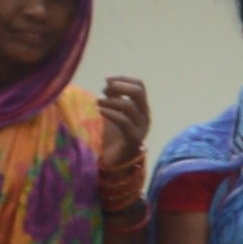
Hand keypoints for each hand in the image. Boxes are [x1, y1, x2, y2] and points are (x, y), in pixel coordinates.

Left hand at [94, 77, 157, 201]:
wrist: (116, 164)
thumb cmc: (112, 138)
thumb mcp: (113, 113)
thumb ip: (113, 99)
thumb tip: (108, 84)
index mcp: (142, 109)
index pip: (140, 86)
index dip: (123, 79)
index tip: (106, 79)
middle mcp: (145, 116)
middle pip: (138, 92)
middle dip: (120, 86)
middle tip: (104, 88)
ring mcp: (141, 128)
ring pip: (129, 105)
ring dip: (110, 101)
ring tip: (97, 102)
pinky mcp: (133, 139)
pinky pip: (123, 122)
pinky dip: (110, 113)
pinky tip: (100, 111)